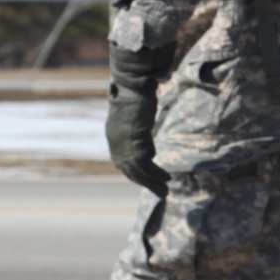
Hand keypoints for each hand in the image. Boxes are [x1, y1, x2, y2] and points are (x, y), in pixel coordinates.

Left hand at [105, 43, 174, 197]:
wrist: (132, 86)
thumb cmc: (135, 94)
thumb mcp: (134, 117)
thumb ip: (137, 132)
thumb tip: (149, 150)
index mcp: (113, 137)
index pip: (123, 163)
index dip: (136, 174)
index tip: (148, 181)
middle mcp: (116, 143)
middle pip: (130, 170)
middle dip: (145, 183)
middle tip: (159, 194)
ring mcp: (124, 143)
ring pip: (138, 171)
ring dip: (152, 183)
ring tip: (164, 191)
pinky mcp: (135, 141)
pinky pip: (146, 164)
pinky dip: (156, 173)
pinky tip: (166, 178)